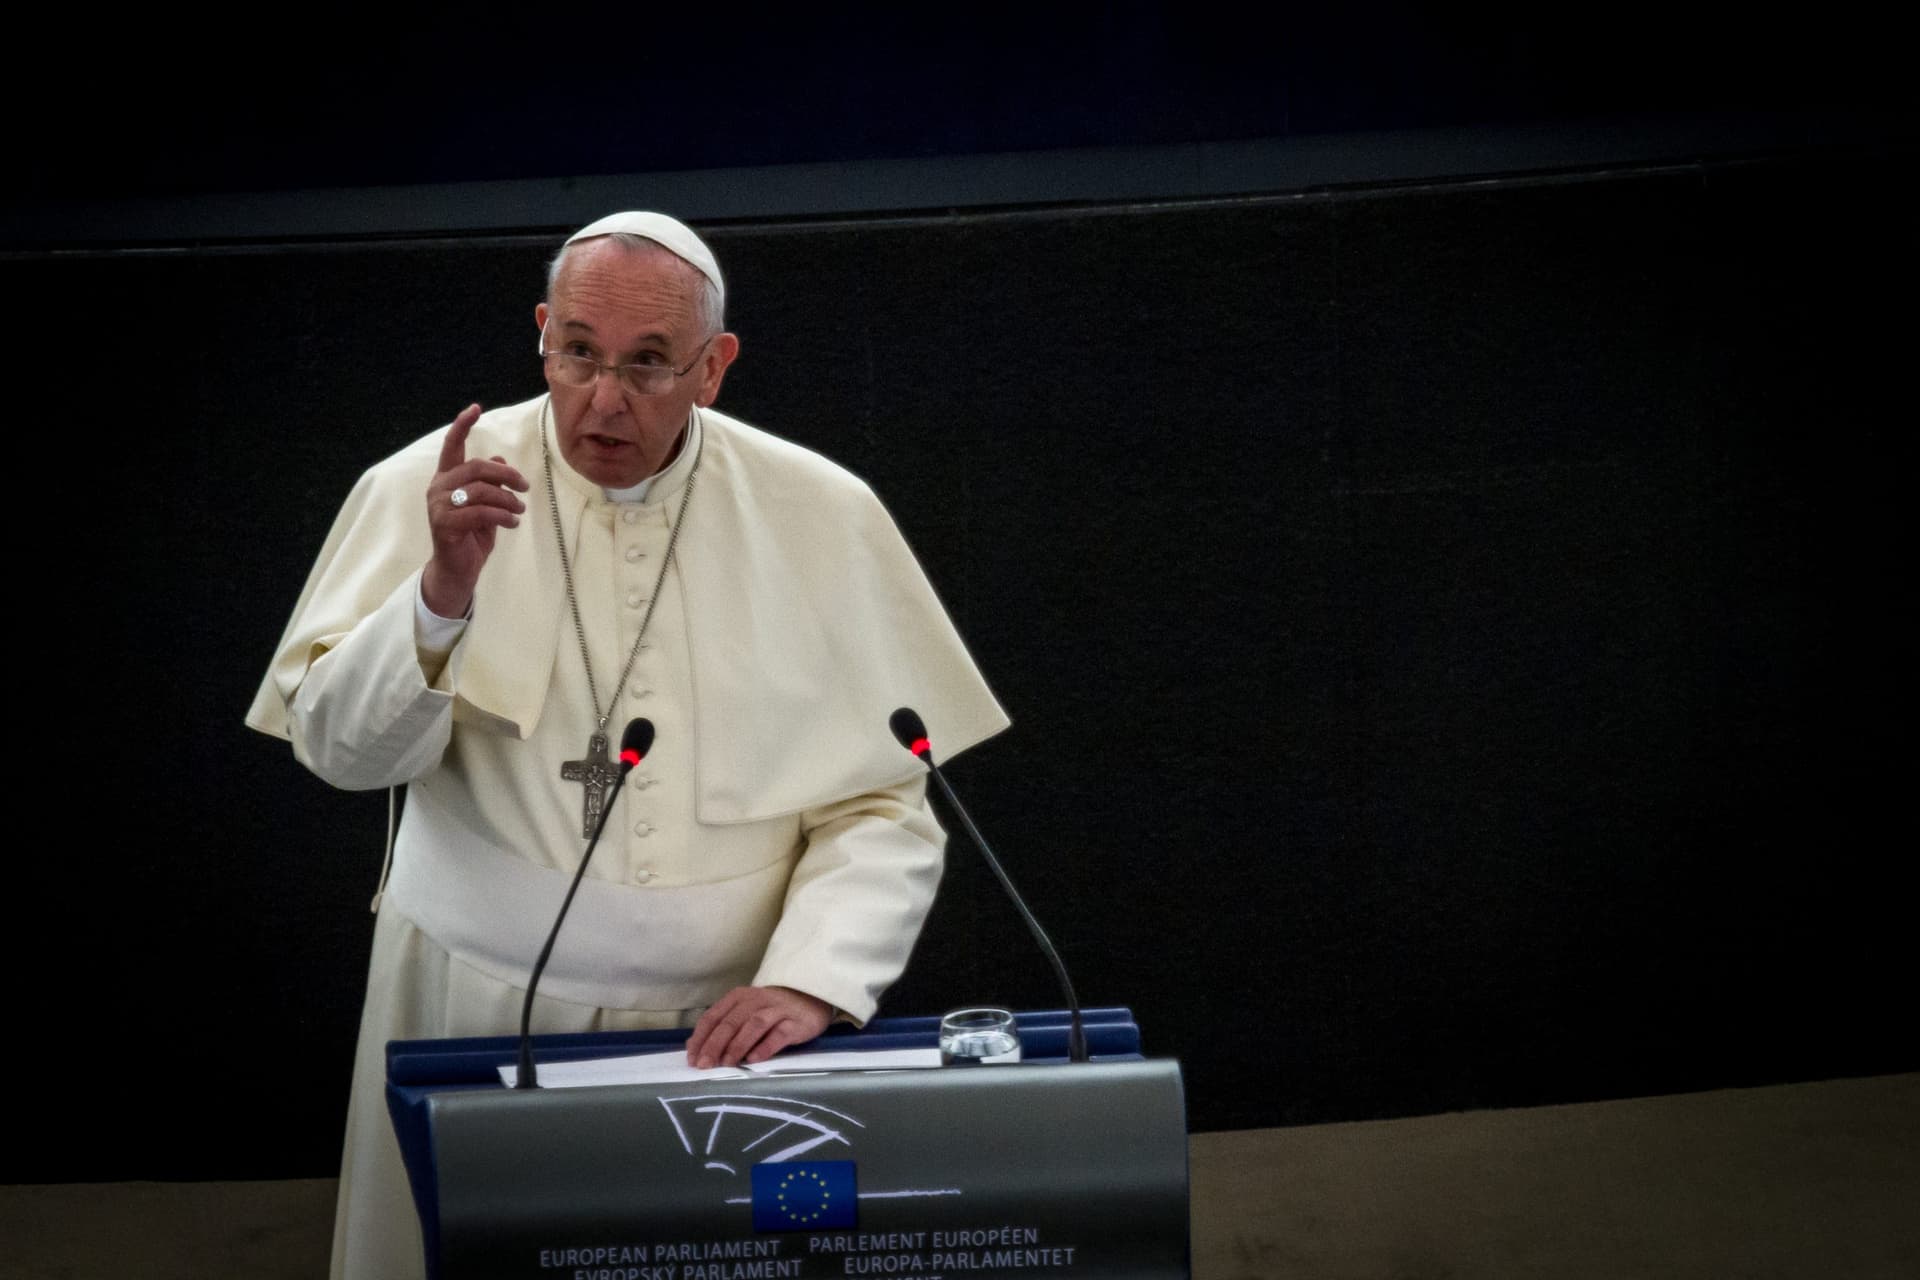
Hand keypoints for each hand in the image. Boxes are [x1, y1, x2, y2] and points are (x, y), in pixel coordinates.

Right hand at [421, 404, 529, 618]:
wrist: (459, 569)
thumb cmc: (472, 535)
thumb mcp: (486, 505)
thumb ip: (490, 483)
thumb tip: (500, 459)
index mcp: (447, 478)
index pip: (452, 445)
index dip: (462, 425)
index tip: (476, 408)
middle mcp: (438, 487)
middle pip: (476, 467)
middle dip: (506, 475)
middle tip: (525, 486)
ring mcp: (439, 505)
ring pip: (481, 490)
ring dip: (508, 499)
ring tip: (519, 511)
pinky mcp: (445, 524)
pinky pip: (480, 512)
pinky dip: (503, 516)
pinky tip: (512, 523)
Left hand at [685, 986, 832, 1068]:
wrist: (810, 1000)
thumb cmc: (770, 1011)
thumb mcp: (744, 1013)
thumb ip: (721, 1027)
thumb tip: (694, 1047)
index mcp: (738, 998)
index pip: (713, 1017)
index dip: (701, 1038)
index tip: (693, 1059)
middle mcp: (755, 1000)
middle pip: (730, 1022)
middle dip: (715, 1045)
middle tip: (705, 1066)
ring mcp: (776, 1010)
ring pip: (753, 1026)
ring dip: (737, 1046)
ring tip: (727, 1064)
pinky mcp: (795, 1023)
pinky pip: (778, 1034)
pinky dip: (765, 1047)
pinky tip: (754, 1060)